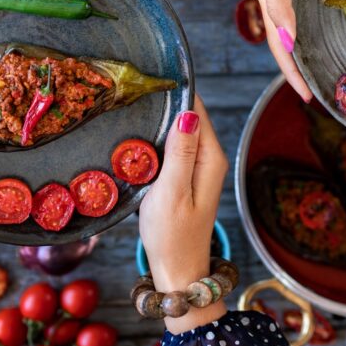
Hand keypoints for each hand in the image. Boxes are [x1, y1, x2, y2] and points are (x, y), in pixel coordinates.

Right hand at [139, 96, 228, 333]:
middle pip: (191, 117)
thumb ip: (180, 153)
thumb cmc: (172, 235)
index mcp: (210, 158)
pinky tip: (142, 133)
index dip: (178, 92)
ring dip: (163, 119)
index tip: (153, 76)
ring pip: (182, 131)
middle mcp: (210, 159)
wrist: (178, 270)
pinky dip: (161, 137)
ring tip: (135, 103)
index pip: (198, 111)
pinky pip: (177, 146)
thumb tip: (188, 114)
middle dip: (168, 102)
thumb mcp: (172, 192)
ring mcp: (200, 167)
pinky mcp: (188, 176)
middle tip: (136, 88)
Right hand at [254, 0, 340, 101]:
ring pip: (314, 19)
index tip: (308, 97)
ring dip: (322, 42)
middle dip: (306, 65)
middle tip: (327, 89)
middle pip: (296, 37)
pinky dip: (338, 14)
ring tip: (340, 64)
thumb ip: (278, 3)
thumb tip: (289, 43)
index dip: (291, 72)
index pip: (280, 44)